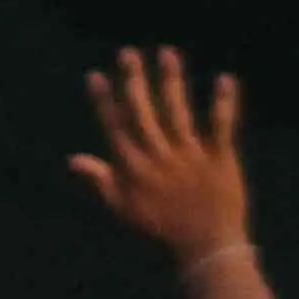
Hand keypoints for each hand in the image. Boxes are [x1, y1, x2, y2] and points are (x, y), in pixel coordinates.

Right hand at [71, 49, 247, 258]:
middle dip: (135, 81)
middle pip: (144, 112)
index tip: (97, 75)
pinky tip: (224, 79)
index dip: (106, 100)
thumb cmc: (162, 228)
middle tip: (129, 52)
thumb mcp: (123, 208)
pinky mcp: (219, 158)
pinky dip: (224, 104)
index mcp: (135, 167)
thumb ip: (100, 180)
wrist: (206, 246)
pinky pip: (221, 126)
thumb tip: (73, 159)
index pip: (116, 126)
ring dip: (172, 81)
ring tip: (167, 53)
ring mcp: (190, 156)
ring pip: (178, 111)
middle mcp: (160, 157)